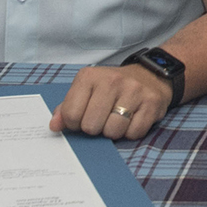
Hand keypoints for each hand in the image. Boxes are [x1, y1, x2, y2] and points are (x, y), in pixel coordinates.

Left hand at [52, 62, 173, 138]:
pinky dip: (131, 132)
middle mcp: (112, 81)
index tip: (83, 117)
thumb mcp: (86, 90)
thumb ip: (67, 108)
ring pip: (113, 131)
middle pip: (91, 126)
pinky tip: (132, 119)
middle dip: (95, 128)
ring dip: (113, 131)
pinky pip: (134, 133)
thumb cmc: (112, 87)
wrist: (149, 74)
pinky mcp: (152, 102)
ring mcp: (134, 91)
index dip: (74, 123)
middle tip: (102, 118)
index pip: (71, 114)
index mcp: (90, 77)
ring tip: (117, 118)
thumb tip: (54, 126)